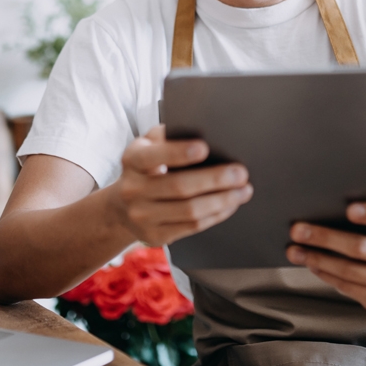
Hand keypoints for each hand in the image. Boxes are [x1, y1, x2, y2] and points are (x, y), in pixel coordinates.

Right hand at [109, 124, 252, 246]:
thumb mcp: (148, 146)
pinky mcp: (155, 236)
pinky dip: (216, 215)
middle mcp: (133, 189)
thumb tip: (204, 129)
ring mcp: (142, 216)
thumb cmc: (146, 167)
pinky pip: (192, 227)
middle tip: (240, 173)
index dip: (179, 152)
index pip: (154, 156)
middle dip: (214, 180)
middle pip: (179, 186)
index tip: (205, 148)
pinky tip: (230, 204)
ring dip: (222, 200)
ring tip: (243, 190)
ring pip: (189, 211)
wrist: (122, 207)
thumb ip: (168, 136)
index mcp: (132, 160)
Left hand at [286, 202, 365, 310]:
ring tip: (294, 250)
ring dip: (317, 259)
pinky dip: (325, 274)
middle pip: (361, 247)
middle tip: (296, 230)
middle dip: (324, 238)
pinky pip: (347, 287)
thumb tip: (323, 206)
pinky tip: (310, 264)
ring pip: (349, 271)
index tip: (348, 210)